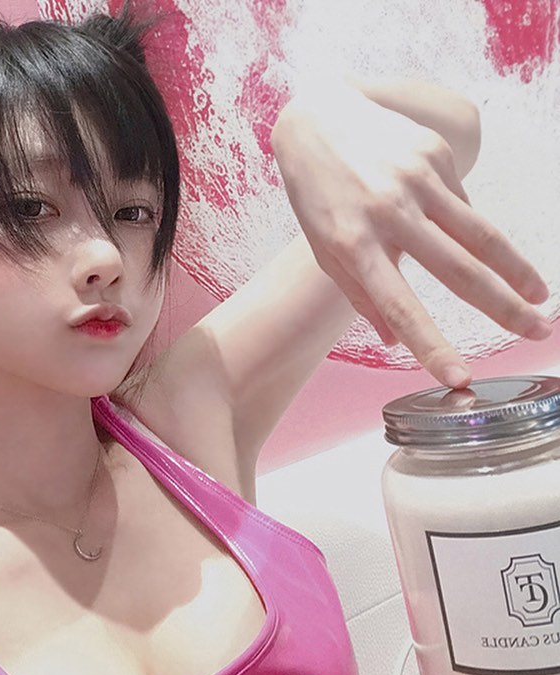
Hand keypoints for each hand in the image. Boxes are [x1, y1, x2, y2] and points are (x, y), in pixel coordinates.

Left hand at [271, 83, 550, 387]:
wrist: (316, 118)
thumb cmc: (318, 195)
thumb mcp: (325, 250)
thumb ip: (361, 295)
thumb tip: (394, 341)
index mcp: (355, 245)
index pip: (400, 306)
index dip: (431, 346)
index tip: (459, 378)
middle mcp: (389, 212)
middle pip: (458, 270)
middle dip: (503, 307)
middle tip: (537, 332)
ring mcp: (415, 179)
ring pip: (479, 234)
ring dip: (516, 270)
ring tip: (540, 298)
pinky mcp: (433, 153)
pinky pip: (462, 204)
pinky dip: (470, 229)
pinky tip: (473, 241)